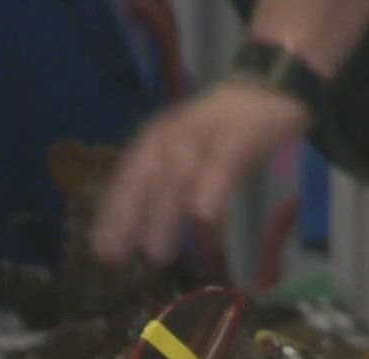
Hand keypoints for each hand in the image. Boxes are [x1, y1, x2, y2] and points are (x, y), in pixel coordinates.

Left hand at [91, 81, 309, 265]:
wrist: (267, 90)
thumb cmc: (222, 135)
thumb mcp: (188, 158)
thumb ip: (168, 190)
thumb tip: (148, 240)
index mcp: (156, 141)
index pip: (127, 180)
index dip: (112, 214)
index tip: (102, 252)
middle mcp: (172, 135)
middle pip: (144, 178)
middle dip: (127, 218)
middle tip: (118, 258)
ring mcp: (205, 133)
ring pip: (177, 176)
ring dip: (163, 214)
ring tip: (157, 255)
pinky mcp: (239, 135)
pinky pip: (222, 164)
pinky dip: (211, 188)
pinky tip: (202, 217)